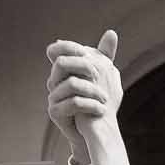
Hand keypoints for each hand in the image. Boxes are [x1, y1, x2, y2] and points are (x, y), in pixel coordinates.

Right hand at [46, 29, 121, 144]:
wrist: (93, 132)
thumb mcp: (102, 77)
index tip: (88, 53)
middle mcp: (54, 81)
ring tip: (106, 99)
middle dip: (84, 66)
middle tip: (100, 75)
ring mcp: (53, 97)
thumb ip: (104, 55)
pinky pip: (73, 103)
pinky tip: (102, 110)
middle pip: (61, 63)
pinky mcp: (55, 113)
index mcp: (63, 70)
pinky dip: (91, 105)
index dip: (70, 47)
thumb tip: (111, 33)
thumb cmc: (95, 101)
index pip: (56, 50)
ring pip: (71, 84)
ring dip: (93, 90)